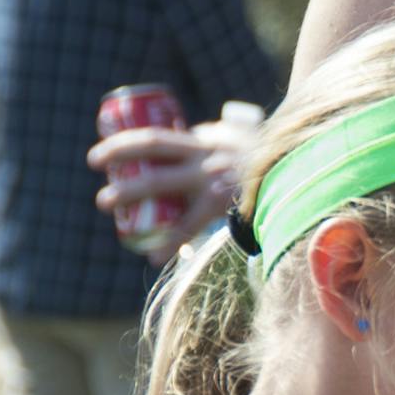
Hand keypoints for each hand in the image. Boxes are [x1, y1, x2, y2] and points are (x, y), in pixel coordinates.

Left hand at [87, 115, 256, 266]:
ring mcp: (212, 180)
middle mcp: (204, 157)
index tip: (97, 158)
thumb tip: (191, 138)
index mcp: (203, 142)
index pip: (153, 139)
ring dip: (129, 195)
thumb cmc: (264, 161)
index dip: (120, 145)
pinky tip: (153, 256)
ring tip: (106, 205)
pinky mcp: (222, 205)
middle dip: (117, 162)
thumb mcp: (234, 141)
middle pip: (150, 153)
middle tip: (97, 181)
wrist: (297, 175)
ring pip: (161, 185)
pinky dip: (170, 243)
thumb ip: (212, 138)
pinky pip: (189, 226)